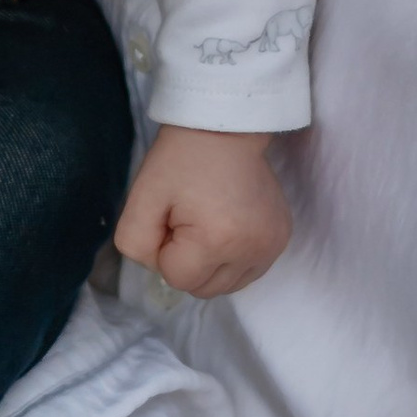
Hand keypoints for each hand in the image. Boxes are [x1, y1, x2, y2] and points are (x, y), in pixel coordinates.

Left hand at [115, 126, 291, 299]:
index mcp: (218, 241)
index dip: (165, 249)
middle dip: (186, 261)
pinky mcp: (281, 240)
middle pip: (203, 288)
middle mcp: (252, 250)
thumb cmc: (181, 160)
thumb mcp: (141, 199)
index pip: (176, 278)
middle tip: (187, 218)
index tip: (170, 216)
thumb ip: (135, 246)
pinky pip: (247, 271)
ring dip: (209, 264)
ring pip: (226, 285)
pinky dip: (231, 259)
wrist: (226, 127)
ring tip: (207, 222)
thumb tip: (159, 269)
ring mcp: (272, 246)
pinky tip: (225, 226)